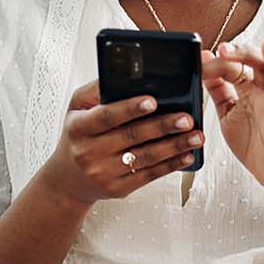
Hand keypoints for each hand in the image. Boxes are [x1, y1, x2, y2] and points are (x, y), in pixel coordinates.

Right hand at [36, 80, 204, 206]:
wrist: (67, 180)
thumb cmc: (77, 136)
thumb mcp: (77, 109)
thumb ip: (97, 89)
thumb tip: (123, 74)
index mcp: (79, 128)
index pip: (106, 116)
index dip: (130, 108)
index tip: (153, 101)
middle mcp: (89, 152)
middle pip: (132, 136)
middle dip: (163, 126)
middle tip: (186, 118)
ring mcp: (104, 173)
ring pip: (145, 158)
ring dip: (174, 146)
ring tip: (196, 136)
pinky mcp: (118, 189)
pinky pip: (149, 176)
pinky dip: (171, 165)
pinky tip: (186, 155)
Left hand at [202, 40, 263, 194]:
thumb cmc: (251, 140)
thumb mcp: (227, 111)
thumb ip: (217, 89)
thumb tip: (206, 61)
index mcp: (251, 90)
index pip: (238, 67)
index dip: (222, 61)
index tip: (203, 58)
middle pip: (261, 66)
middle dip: (245, 53)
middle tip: (226, 49)